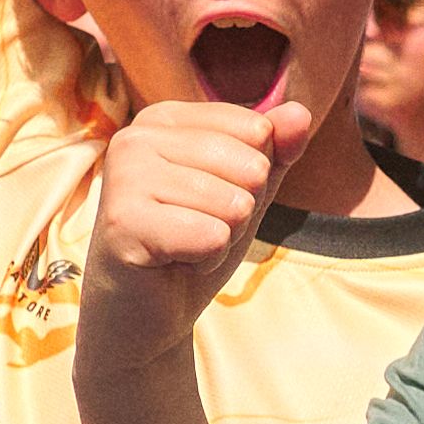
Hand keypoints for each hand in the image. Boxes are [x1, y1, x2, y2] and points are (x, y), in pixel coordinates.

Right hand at [82, 92, 299, 368]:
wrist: (145, 311)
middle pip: (251, 167)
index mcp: (162, 118)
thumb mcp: (247, 191)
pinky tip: (172, 262)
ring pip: (234, 204)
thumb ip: (277, 150)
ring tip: (182, 246)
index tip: (209, 202)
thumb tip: (301, 112)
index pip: (257, 130)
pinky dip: (205, 260)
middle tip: (195, 229)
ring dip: (221, 238)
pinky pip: (212, 237)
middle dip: (239, 212)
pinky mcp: (122, 222)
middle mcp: (135, 137)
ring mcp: (123, 177)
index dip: (252, 179)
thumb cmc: (192, 242)